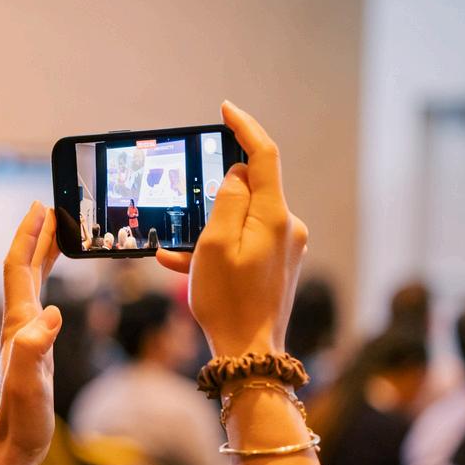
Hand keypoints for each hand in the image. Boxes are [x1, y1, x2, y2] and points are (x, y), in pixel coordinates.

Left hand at [0, 202, 61, 464]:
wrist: (9, 447)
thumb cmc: (20, 419)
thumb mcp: (29, 383)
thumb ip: (34, 348)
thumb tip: (52, 314)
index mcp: (18, 323)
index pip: (19, 268)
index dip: (28, 236)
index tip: (40, 207)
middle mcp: (18, 324)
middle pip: (24, 268)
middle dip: (36, 236)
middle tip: (52, 208)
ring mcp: (24, 337)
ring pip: (32, 285)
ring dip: (43, 257)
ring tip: (59, 236)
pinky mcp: (32, 352)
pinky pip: (40, 305)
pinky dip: (49, 286)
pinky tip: (58, 292)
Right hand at [157, 102, 307, 356]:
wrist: (249, 354)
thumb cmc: (228, 302)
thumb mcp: (214, 245)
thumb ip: (227, 200)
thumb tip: (238, 175)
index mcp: (274, 216)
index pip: (264, 155)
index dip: (245, 127)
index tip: (226, 109)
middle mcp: (287, 227)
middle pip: (251, 189)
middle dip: (216, 195)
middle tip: (188, 211)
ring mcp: (285, 247)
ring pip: (242, 220)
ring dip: (209, 229)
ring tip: (177, 251)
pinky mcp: (278, 265)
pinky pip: (244, 244)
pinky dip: (217, 249)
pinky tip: (183, 264)